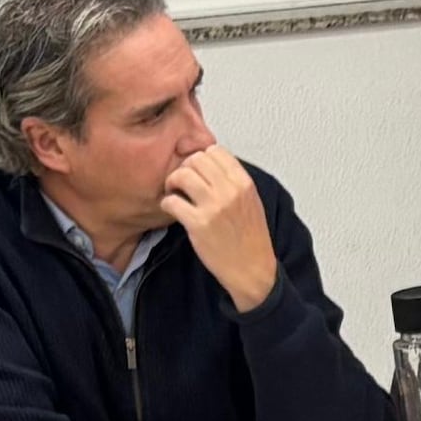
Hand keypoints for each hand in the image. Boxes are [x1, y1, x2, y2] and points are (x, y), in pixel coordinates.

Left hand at [155, 144, 278, 313]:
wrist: (253, 269)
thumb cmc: (251, 239)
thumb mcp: (251, 202)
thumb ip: (234, 182)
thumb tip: (210, 164)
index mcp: (244, 183)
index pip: (216, 151)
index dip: (201, 159)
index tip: (197, 171)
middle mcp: (230, 191)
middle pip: (196, 159)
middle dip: (185, 169)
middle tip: (182, 183)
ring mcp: (214, 207)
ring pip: (182, 175)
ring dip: (172, 182)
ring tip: (175, 194)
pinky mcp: (198, 224)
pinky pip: (172, 201)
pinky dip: (167, 204)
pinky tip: (173, 210)